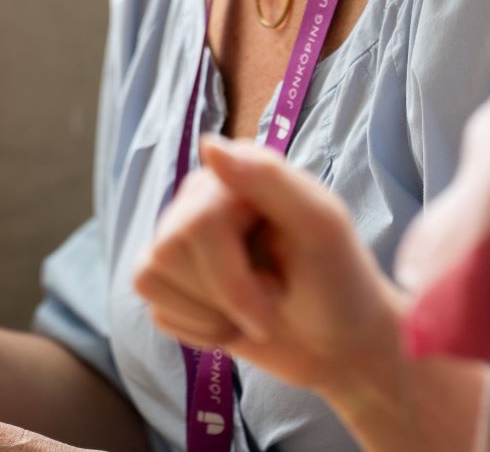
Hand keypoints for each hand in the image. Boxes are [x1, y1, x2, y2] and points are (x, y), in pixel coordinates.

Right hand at [133, 136, 404, 402]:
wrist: (338, 344)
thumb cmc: (338, 279)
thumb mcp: (320, 226)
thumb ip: (270, 179)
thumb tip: (209, 145)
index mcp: (237, 173)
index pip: (199, 222)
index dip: (233, 277)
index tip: (277, 293)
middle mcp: (200, 198)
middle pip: (169, 250)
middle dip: (227, 295)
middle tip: (272, 302)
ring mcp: (181, 240)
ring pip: (152, 276)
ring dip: (212, 313)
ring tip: (253, 309)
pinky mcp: (171, 283)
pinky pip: (155, 310)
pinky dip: (199, 331)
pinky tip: (232, 322)